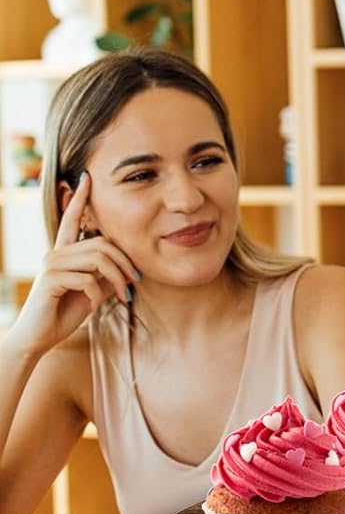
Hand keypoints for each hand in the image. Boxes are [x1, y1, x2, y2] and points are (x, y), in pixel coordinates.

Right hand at [3, 173, 134, 360]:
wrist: (40, 335)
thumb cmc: (66, 312)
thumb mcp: (93, 292)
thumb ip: (107, 277)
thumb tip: (128, 269)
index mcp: (64, 252)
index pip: (72, 219)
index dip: (79, 199)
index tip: (86, 178)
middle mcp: (56, 252)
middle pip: (102, 243)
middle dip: (125, 263)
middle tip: (135, 282)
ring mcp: (51, 264)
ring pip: (98, 259)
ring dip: (118, 280)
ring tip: (124, 297)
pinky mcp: (51, 279)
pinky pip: (88, 280)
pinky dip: (98, 295)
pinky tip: (94, 307)